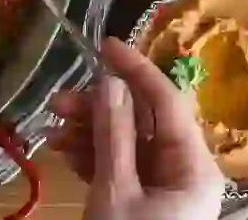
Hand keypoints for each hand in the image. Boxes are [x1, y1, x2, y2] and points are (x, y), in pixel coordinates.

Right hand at [49, 38, 225, 219]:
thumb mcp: (116, 191)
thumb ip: (113, 136)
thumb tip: (110, 82)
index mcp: (195, 168)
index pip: (168, 102)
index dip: (136, 69)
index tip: (105, 44)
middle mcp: (186, 173)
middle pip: (143, 122)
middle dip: (98, 109)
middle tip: (58, 102)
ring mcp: (165, 189)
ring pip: (127, 144)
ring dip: (89, 133)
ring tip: (53, 133)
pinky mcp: (144, 204)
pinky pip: (121, 168)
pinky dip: (93, 158)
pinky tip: (65, 153)